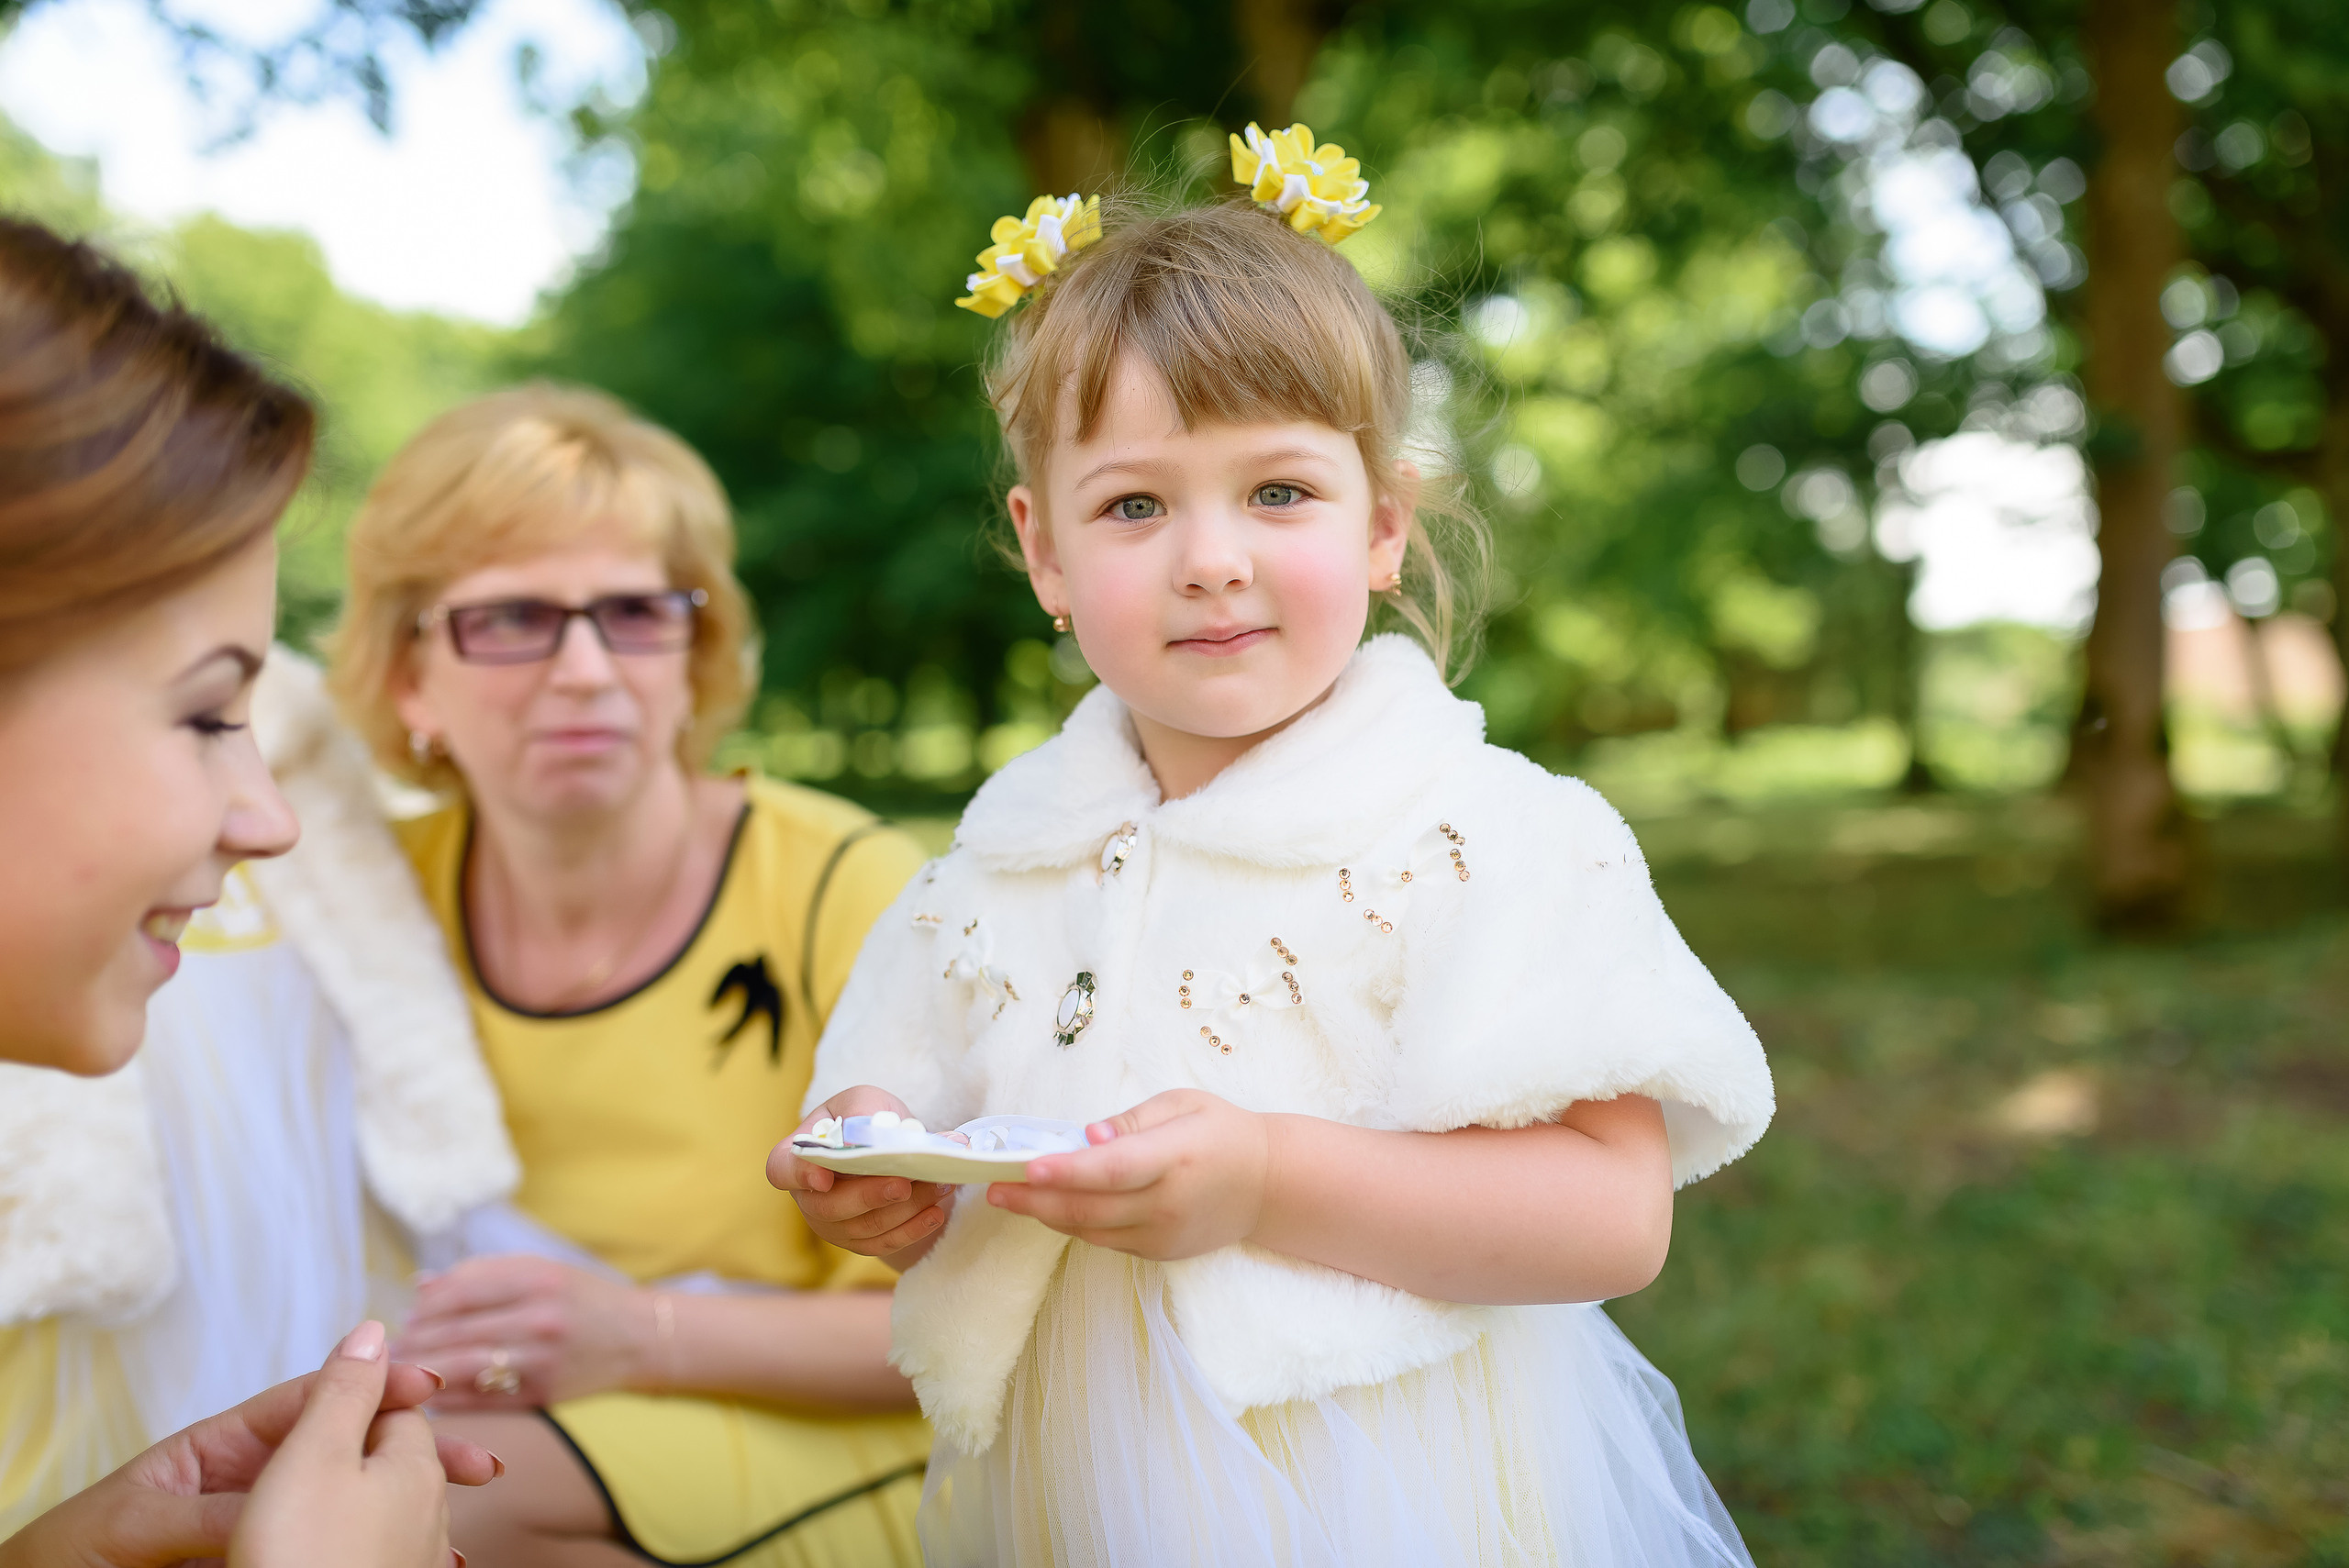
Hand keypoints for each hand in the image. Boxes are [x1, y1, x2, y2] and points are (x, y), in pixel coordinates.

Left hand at [0, 1321, 495, 1567]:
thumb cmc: (69, 1555)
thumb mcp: (137, 1524)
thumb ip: (209, 1508)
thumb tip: (278, 1500)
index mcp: (223, 1449)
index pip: (311, 1407)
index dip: (373, 1389)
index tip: (427, 1383)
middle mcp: (253, 1484)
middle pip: (349, 1457)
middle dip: (417, 1457)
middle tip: (478, 1464)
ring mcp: (262, 1530)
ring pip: (350, 1511)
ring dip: (409, 1516)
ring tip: (458, 1532)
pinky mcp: (266, 1565)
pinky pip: (327, 1559)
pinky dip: (376, 1560)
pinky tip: (418, 1567)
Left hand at [392, 1256, 653, 1409]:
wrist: (639, 1338)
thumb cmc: (583, 1298)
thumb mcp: (542, 1269)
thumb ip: (483, 1273)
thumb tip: (422, 1286)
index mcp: (537, 1280)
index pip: (460, 1291)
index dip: (423, 1305)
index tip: (404, 1314)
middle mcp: (538, 1319)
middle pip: (454, 1331)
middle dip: (414, 1340)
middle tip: (388, 1349)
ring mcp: (539, 1361)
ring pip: (460, 1368)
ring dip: (421, 1370)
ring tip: (399, 1370)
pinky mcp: (539, 1396)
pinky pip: (479, 1400)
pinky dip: (446, 1398)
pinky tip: (427, 1394)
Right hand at [767, 1086, 952, 1263]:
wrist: (894, 1146)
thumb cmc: (869, 1119)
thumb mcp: (865, 1101)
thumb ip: (862, 1112)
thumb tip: (869, 1132)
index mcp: (798, 1155)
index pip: (782, 1170)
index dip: (799, 1176)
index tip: (824, 1178)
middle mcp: (809, 1196)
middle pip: (829, 1207)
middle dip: (870, 1196)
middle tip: (904, 1183)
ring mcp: (833, 1225)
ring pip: (865, 1227)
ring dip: (905, 1208)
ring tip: (938, 1185)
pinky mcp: (862, 1242)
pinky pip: (884, 1244)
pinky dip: (913, 1229)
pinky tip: (936, 1212)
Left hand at [989, 1089, 1270, 1260]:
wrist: (1269, 1185)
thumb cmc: (1222, 1132)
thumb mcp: (1185, 1104)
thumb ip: (1133, 1120)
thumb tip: (1087, 1138)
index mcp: (1177, 1157)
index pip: (1112, 1169)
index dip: (1067, 1171)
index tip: (1026, 1166)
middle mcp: (1168, 1202)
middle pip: (1090, 1208)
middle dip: (1035, 1198)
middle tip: (993, 1188)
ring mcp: (1164, 1234)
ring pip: (1091, 1230)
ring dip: (1047, 1213)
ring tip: (1010, 1196)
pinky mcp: (1160, 1252)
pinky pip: (1107, 1240)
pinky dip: (1076, 1224)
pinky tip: (1053, 1206)